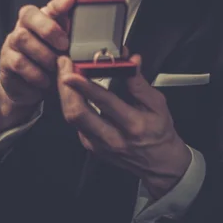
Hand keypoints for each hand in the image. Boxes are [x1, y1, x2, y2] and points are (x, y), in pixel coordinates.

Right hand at [0, 0, 75, 131]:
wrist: (29, 88)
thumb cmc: (50, 63)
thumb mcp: (64, 51)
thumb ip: (73, 36)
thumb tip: (90, 26)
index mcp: (42, 19)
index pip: (49, 5)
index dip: (59, 2)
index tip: (71, 1)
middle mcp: (23, 26)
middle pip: (28, 15)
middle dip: (48, 29)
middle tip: (64, 46)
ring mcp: (12, 42)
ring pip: (22, 38)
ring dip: (43, 54)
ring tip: (55, 67)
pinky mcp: (5, 61)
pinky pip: (18, 62)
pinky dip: (36, 73)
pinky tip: (46, 80)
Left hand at [57, 53, 191, 198]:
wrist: (158, 162)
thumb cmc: (159, 131)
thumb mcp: (158, 104)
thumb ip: (140, 83)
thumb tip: (131, 60)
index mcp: (133, 125)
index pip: (104, 102)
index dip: (85, 86)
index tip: (73, 72)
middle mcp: (112, 138)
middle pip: (78, 113)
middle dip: (66, 87)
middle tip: (63, 65)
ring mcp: (99, 145)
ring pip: (72, 118)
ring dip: (65, 94)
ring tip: (64, 73)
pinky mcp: (91, 147)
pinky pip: (75, 123)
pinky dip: (70, 104)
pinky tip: (71, 90)